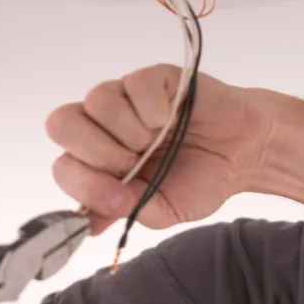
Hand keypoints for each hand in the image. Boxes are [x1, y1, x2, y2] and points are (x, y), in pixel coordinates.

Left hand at [45, 64, 271, 234]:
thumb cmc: (199, 179)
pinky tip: (171, 120)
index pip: (62, 165)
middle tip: (133, 164)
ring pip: (97, 101)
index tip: (119, 197)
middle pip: (60, 123)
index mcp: (99, 160)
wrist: (243, 155)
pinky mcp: (152, 78)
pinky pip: (135, 84)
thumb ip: (125, 213)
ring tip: (157, 141)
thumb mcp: (162, 211)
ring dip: (129, 131)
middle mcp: (103, 126)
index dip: (83, 182)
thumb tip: (86, 226)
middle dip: (97, 153)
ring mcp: (126, 98)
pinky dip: (154, 109)